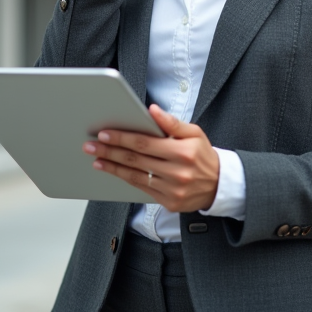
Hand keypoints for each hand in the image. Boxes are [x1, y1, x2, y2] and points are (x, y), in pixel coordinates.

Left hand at [83, 105, 219, 212]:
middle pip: (136, 160)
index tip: (105, 133)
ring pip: (135, 176)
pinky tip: (114, 172)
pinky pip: (142, 189)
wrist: (220, 185)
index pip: (145, 143)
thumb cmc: (204, 155)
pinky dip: (126, 179)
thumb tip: (152, 110)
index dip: (123, 138)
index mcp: (183, 151)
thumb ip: (172, 122)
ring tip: (97, 160)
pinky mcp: (169, 202)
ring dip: (112, 167)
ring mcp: (172, 189)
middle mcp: (177, 172)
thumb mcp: (195, 133)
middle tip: (91, 145)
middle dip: (110, 151)